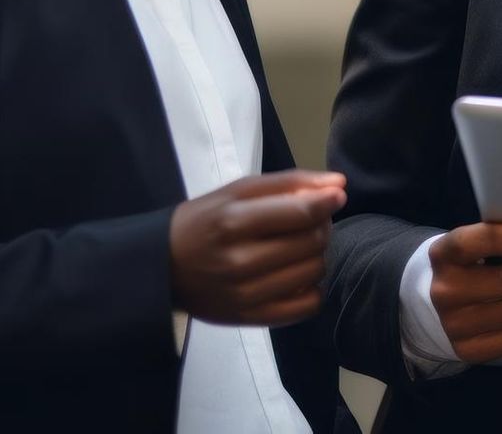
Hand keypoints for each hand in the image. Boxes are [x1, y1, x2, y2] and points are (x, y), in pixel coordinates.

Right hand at [169, 169, 346, 325]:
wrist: (162, 267)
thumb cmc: (204, 220)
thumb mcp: (238, 190)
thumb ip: (290, 184)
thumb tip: (339, 184)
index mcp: (234, 223)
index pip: (302, 213)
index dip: (328, 201)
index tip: (334, 196)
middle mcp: (240, 262)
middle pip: (312, 242)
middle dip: (321, 225)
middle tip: (307, 220)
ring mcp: (246, 295)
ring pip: (315, 271)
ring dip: (317, 254)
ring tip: (297, 246)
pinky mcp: (251, 318)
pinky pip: (308, 306)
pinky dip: (311, 288)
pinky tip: (295, 275)